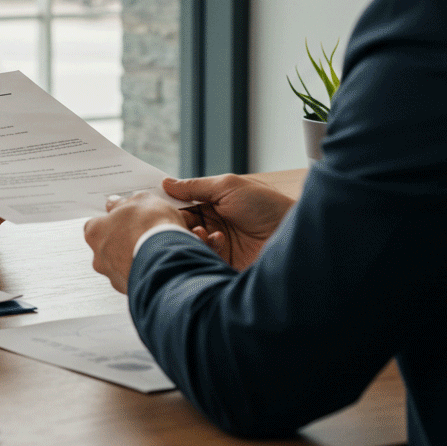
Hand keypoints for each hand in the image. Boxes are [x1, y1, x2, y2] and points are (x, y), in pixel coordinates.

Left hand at [83, 190, 186, 292]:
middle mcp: (100, 258)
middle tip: (142, 233)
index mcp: (95, 232)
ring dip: (134, 259)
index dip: (112, 221)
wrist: (169, 260)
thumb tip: (118, 203)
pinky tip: (159, 264)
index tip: (124, 218)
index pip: (95, 225)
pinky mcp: (131, 290)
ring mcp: (114, 276)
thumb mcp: (142, 200)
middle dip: (123, 241)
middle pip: (107, 247)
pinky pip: (136, 280)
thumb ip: (125, 202)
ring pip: (121, 266)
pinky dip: (145, 273)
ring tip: (155, 250)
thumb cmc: (152, 229)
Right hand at [164, 174, 295, 270]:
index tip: (153, 202)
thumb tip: (167, 183)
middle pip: (182, 223)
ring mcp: (218, 244)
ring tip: (199, 231)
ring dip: (189, 234)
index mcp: (214, 203)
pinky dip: (202, 247)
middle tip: (170, 219)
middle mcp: (214, 223)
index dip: (169, 203)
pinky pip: (201, 255)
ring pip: (188, 240)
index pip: (183, 203)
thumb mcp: (228, 186)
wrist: (293, 236)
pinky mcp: (222, 262)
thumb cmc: (267, 206)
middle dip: (175, 221)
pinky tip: (213, 240)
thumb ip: (196, 186)